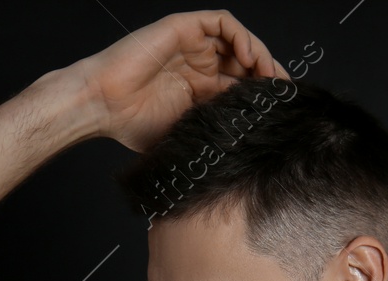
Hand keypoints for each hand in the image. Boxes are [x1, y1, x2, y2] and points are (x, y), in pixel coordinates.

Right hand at [72, 10, 289, 151]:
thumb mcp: (187, 135)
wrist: (103, 106)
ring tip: (269, 75)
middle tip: (283, 92)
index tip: (283, 110)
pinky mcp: (183, 28)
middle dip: (268, 75)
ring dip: (259, 53)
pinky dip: (241, 35)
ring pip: (238, 39)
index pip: (243, 85)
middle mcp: (199, 65)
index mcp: (201, 90)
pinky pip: (221, 23)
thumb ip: (214, 132)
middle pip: (246, 61)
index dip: (264, 95)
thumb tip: (249, 151)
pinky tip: (250, 56)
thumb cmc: (133, 125)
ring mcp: (192, 46)